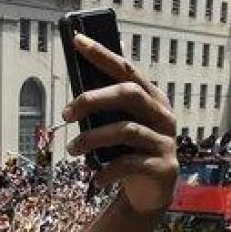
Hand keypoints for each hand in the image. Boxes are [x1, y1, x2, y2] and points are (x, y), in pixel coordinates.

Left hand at [61, 33, 176, 213]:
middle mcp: (162, 115)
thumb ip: (104, 109)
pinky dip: (106, 169)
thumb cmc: (128, 151)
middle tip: (65, 114)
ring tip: (72, 149)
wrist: (150, 192)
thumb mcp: (117, 126)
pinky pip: (129, 163)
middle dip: (92, 100)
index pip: (126, 69)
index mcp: (151, 98)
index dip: (102, 54)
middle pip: (128, 94)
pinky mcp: (163, 167)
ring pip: (125, 130)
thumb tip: (76, 89)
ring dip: (92, 138)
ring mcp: (165, 141)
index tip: (76, 40)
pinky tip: (94, 177)